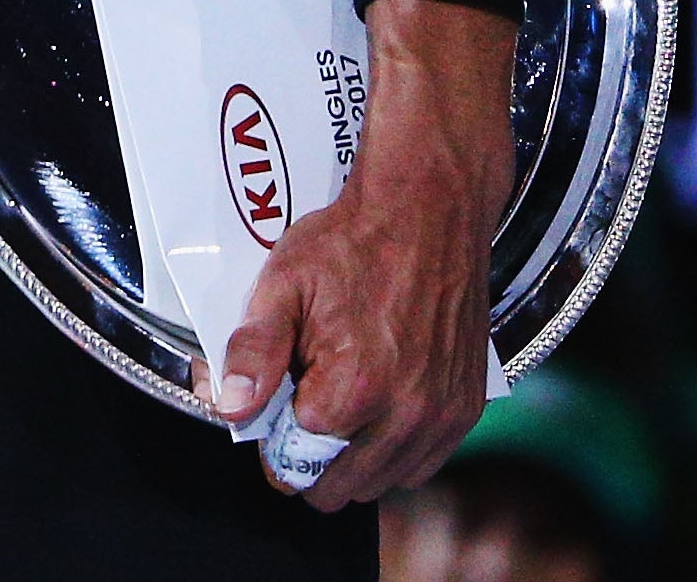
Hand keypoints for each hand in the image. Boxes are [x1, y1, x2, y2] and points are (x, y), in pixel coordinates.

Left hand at [205, 0, 517, 508]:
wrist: (429, 211)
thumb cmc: (354, 242)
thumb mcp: (283, 285)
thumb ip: (253, 352)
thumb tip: (229, 407)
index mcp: (355, 389)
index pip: (295, 459)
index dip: (271, 436)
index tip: (267, 410)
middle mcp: (407, 415)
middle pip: (340, 485)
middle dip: (307, 459)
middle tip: (296, 410)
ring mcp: (443, 417)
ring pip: (383, 482)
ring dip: (352, 461)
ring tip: (334, 408)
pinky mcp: (467, 409)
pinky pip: (423, 463)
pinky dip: (394, 453)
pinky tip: (373, 412)